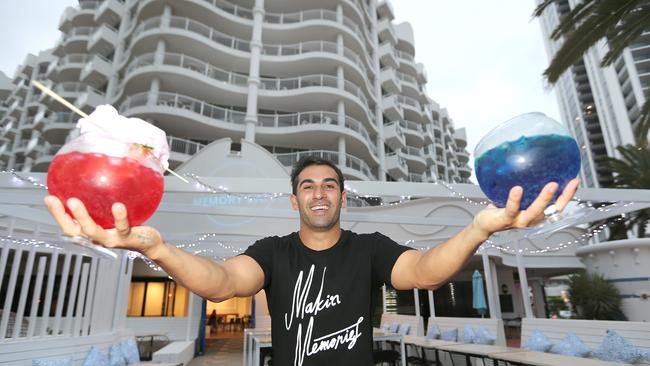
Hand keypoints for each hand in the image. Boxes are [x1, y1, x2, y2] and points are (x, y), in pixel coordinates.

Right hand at [44, 195, 163, 257]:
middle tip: (55, 200)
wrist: (149, 242)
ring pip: (94, 231)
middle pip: (74, 230)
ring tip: (75, 202)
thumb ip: (101, 202)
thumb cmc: (127, 226)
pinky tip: (118, 205)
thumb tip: (94, 177)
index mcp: (90, 232)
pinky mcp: (126, 237)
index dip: (56, 213)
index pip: (68, 224)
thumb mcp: (111, 214)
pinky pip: (122, 227)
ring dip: (83, 217)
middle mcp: (97, 238)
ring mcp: (111, 239)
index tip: (48, 197)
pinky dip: (119, 217)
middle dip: (62, 216)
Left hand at [472, 178, 579, 236]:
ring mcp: (520, 221)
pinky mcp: (507, 220)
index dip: (568, 195)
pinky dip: (515, 199)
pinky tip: (517, 189)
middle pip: (552, 210)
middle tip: (570, 182)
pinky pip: (512, 209)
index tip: (576, 181)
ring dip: (544, 199)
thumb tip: (530, 163)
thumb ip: (525, 185)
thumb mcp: (516, 197)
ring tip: (551, 185)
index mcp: (537, 214)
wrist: (484, 224)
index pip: (557, 205)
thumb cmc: (501, 208)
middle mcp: (532, 219)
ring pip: (534, 211)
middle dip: (563, 197)